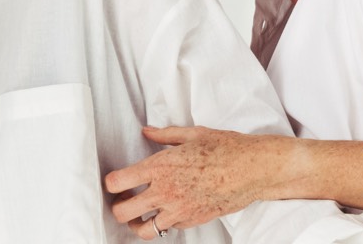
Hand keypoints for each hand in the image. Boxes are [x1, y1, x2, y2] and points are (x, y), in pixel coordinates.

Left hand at [105, 125, 284, 239]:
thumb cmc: (225, 148)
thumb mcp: (191, 134)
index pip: (118, 182)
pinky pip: (168, 229)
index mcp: (160, 167)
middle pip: (123, 212)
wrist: (252, 170)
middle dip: (117, 206)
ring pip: (143, 230)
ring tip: (138, 212)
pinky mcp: (193, 221)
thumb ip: (164, 135)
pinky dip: (162, 223)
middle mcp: (165, 192)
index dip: (110, 182)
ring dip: (136, 222)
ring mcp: (178, 211)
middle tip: (122, 198)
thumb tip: (146, 131)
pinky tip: (166, 210)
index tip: (113, 179)